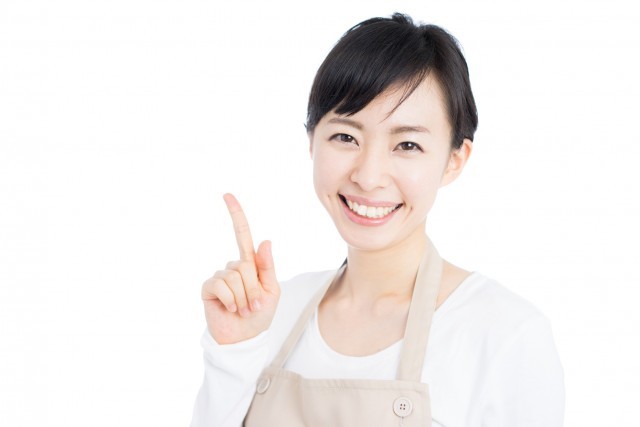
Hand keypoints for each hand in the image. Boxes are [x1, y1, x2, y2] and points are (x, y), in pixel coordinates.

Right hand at [201, 193, 279, 343]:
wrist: (244, 338)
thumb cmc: (260, 315)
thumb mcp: (272, 291)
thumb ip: (267, 267)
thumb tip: (265, 240)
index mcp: (250, 264)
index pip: (242, 235)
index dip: (236, 215)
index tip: (227, 195)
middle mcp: (233, 267)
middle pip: (245, 266)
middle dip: (254, 289)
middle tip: (255, 306)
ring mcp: (219, 276)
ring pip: (235, 278)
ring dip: (244, 298)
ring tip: (244, 310)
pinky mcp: (208, 288)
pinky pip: (221, 286)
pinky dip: (231, 300)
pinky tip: (231, 309)